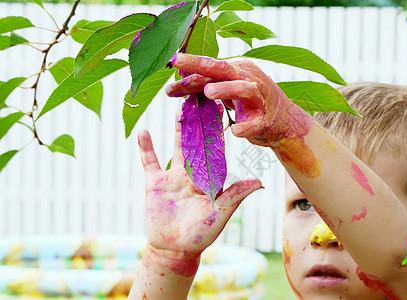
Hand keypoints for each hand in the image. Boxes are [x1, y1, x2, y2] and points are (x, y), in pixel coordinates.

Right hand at [137, 110, 261, 273]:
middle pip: (197, 142)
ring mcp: (173, 177)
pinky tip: (144, 131)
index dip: (219, 131)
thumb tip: (260, 182)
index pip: (216, 150)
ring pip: (176, 146)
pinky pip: (150, 162)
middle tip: (203, 97)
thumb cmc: (201, 235)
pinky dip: (146, 148)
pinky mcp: (155, 184)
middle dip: (200, 122)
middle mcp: (193, 173)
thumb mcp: (220, 214)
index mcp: (210, 178)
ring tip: (179, 106)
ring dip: (178, 128)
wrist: (174, 250)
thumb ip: (236, 195)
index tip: (224, 110)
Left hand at [165, 53, 313, 146]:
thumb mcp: (229, 88)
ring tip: (208, 93)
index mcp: (238, 69)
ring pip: (244, 89)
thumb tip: (180, 77)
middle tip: (180, 63)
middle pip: (223, 69)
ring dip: (226, 89)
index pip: (210, 65)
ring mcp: (259, 100)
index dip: (190, 64)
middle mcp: (249, 79)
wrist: (285, 122)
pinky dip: (246, 127)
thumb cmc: (250, 103)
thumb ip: (208, 83)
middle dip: (200, 65)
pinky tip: (235, 131)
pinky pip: (255, 123)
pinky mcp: (266, 121)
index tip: (171, 62)